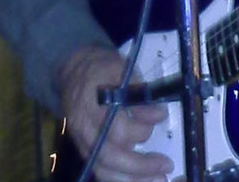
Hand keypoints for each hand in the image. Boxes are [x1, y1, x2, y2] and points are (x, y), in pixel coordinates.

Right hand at [57, 46, 172, 181]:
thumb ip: (139, 91)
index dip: (140, 128)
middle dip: (139, 166)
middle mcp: (83, 126)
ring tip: (158, 180)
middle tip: (166, 165)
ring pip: (102, 169)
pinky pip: (100, 170)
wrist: (72, 69)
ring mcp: (80, 140)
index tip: (160, 117)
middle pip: (108, 155)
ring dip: (132, 179)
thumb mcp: (122, 68)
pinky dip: (120, 178)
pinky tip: (140, 179)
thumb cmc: (101, 68)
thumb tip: (158, 115)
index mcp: (92, 102)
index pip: (116, 128)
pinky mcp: (83, 148)